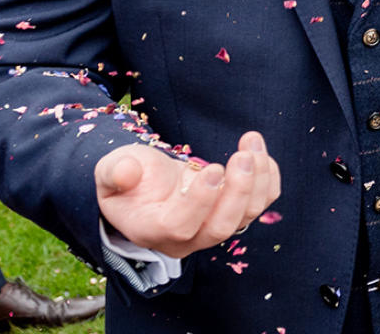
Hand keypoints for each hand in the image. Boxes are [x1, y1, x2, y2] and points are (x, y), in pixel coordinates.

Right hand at [94, 131, 280, 258]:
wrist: (148, 182)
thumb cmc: (129, 176)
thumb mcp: (110, 170)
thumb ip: (114, 172)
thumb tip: (125, 171)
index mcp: (152, 229)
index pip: (181, 226)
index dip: (200, 200)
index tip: (214, 168)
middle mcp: (187, 237)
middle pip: (221, 227)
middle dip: (238, 191)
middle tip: (243, 157)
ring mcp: (214, 227)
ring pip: (247, 215)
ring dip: (257, 178)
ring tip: (251, 141)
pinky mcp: (234, 212)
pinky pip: (261, 202)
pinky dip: (268, 178)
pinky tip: (259, 151)